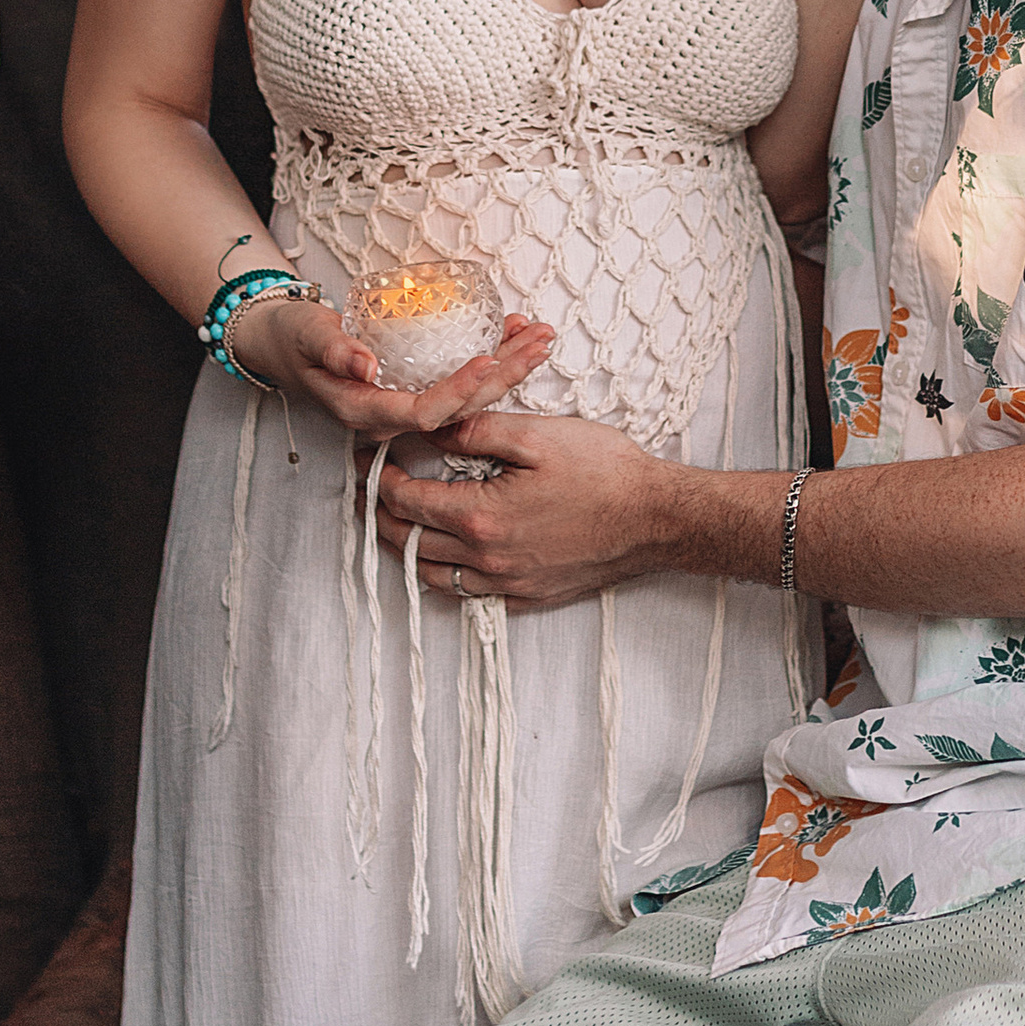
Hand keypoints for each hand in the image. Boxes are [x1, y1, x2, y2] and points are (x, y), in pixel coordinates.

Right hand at [226, 294, 553, 440]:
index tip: (488, 361)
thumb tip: (365, 366)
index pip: (426, 413)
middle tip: (539, 340)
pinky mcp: (413, 392)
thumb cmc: (294, 337)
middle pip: (460, 409)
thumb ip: (335, 351)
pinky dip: (489, 361)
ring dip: (507, 367)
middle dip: (504, 375)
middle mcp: (391, 418)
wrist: (282, 344)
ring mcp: (404, 408)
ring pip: (466, 399)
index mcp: (366, 412)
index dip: (459, 392)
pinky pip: (459, 386)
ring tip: (539, 337)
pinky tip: (512, 338)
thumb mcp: (308, 335)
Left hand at [371, 407, 673, 610]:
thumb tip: (430, 428)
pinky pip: (471, 595)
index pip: (407, 501)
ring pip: (434, 577)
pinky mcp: (530, 597)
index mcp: (481, 517)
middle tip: (367, 492)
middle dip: (381, 515)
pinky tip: (446, 558)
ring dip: (408, 549)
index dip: (380, 478)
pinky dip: (446, 577)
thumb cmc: (604, 472)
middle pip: (411, 542)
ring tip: (396, 523)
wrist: (657, 518)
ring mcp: (509, 584)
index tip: (368, 460)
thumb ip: (474, 431)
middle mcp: (487, 560)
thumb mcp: (535, 435)